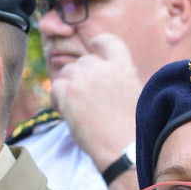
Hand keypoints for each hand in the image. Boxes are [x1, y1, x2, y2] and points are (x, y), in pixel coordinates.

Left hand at [50, 33, 141, 170]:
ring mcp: (84, 79)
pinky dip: (57, 100)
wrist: (123, 147)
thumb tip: (110, 79)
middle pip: (82, 62)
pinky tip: (66, 113)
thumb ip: (121, 80)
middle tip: (83, 99)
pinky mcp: (68, 93)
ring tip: (76, 109)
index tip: (93, 47)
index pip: (108, 42)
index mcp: (123, 67)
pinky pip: (55, 88)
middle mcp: (102, 68)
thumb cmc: (132, 130)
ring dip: (68, 88)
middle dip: (80, 76)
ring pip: (66, 73)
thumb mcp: (135, 95)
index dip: (98, 43)